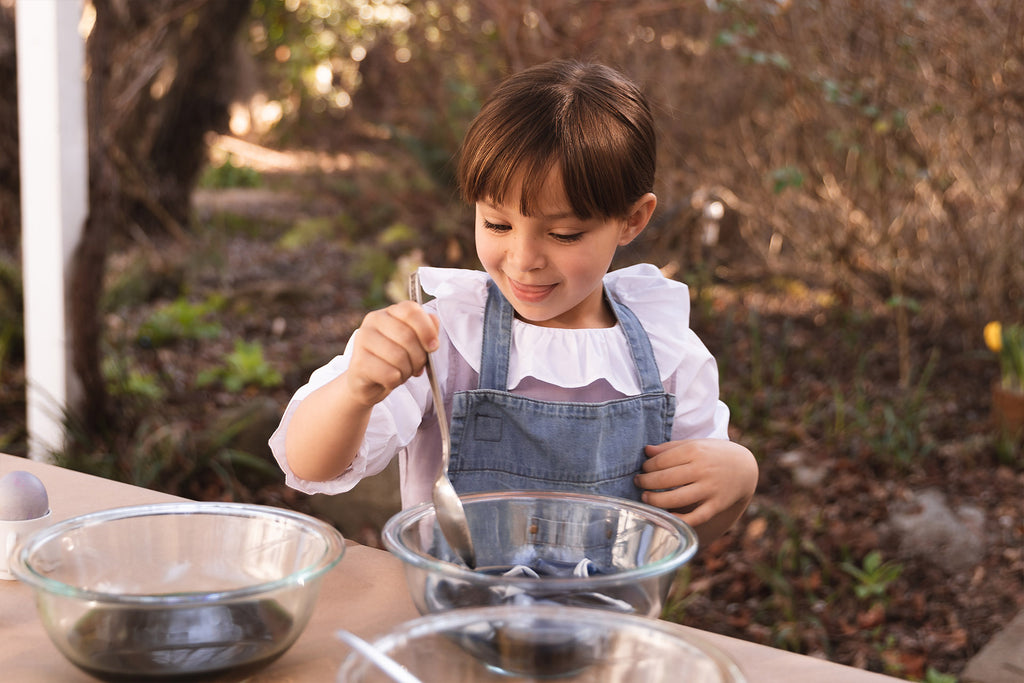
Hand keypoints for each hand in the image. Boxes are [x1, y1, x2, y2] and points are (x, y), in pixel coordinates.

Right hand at [343, 301, 439, 406]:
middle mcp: (373, 320)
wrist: (368, 382)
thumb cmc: (395, 360)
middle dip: (419, 358)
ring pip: (398, 357)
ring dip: (407, 371)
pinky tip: (390, 380)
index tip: (433, 347)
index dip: (427, 330)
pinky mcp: (358, 361)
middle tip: (416, 367)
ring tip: (402, 373)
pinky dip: (395, 381)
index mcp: (390, 312)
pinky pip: (388, 373)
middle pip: (407, 336)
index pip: (411, 311)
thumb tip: (434, 321)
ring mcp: (363, 339)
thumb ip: (427, 330)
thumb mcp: (415, 344)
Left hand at [634, 439, 757, 543]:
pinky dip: (678, 519)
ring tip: (646, 498)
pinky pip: (694, 517)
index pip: (661, 461)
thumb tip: (646, 451)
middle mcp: (702, 470)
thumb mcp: (695, 444)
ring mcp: (709, 489)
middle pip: (664, 480)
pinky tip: (666, 515)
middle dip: (645, 483)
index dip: (647, 467)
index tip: (642, 469)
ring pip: (675, 499)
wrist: (745, 468)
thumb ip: (670, 448)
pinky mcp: (716, 506)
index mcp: (695, 451)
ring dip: (655, 501)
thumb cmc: (714, 454)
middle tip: (639, 483)